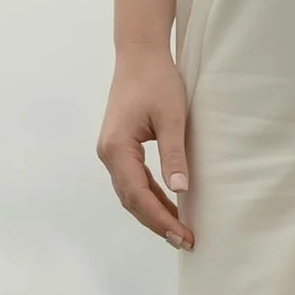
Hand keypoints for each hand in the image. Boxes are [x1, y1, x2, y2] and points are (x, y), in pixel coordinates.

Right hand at [98, 45, 193, 248]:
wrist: (140, 54)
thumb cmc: (157, 80)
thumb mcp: (173, 117)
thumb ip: (174, 155)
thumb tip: (181, 190)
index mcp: (117, 148)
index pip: (139, 195)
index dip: (161, 219)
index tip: (184, 236)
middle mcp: (108, 153)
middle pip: (131, 200)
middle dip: (158, 223)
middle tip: (186, 241)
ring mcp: (111, 151)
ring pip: (130, 193)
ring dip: (154, 213)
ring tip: (180, 230)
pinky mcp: (119, 147)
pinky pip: (133, 180)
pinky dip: (151, 196)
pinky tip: (170, 205)